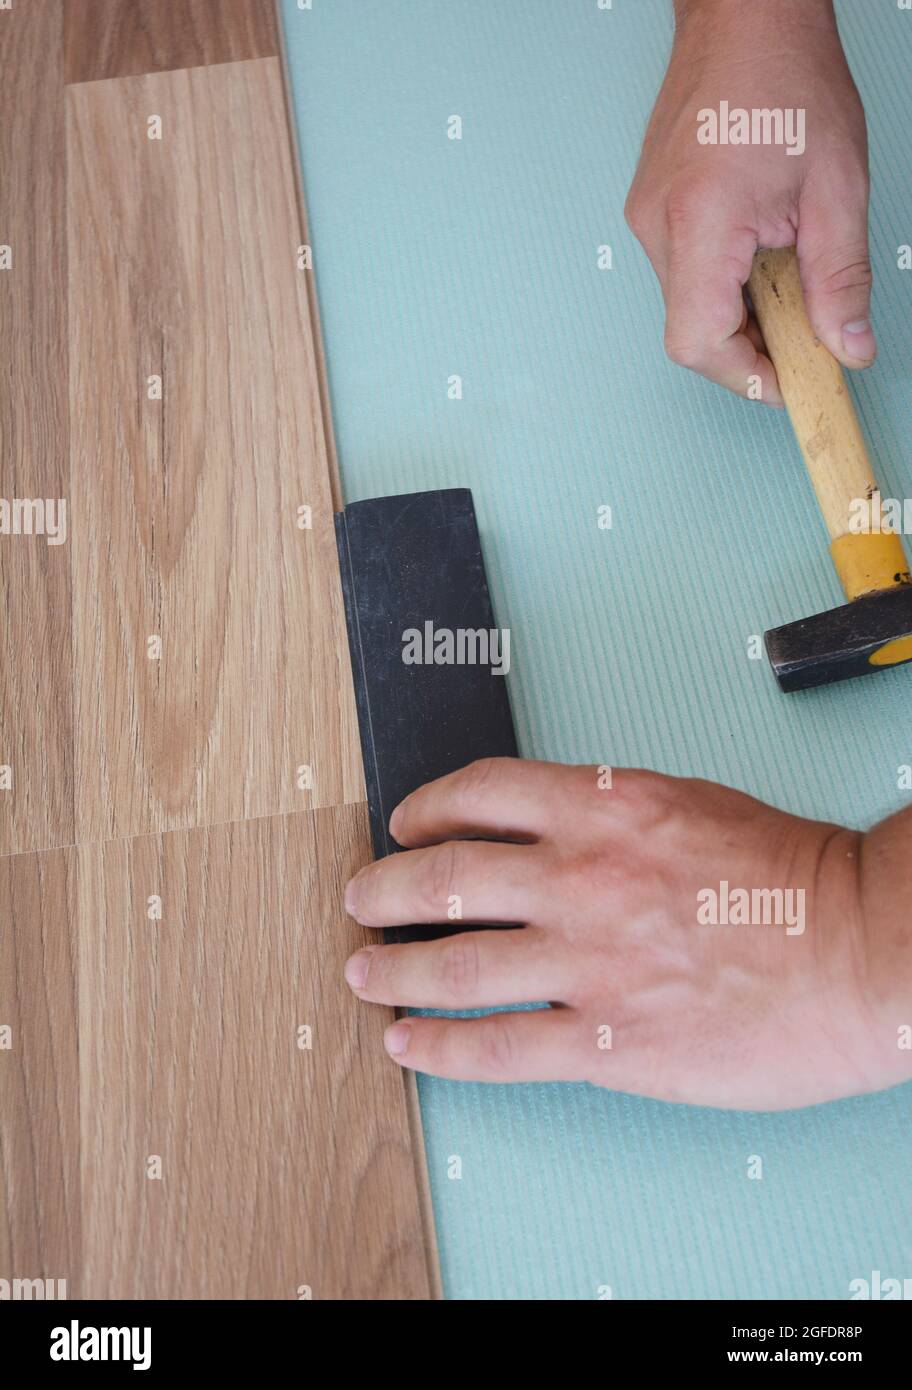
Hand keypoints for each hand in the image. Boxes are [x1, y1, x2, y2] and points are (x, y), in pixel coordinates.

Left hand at [343, 758, 910, 1109]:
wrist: (860, 951)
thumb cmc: (792, 878)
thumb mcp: (689, 805)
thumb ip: (608, 817)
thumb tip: (547, 837)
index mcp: (604, 807)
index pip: (480, 793)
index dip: (426, 808)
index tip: (406, 823)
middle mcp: (580, 877)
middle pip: (442, 877)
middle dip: (383, 888)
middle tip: (361, 899)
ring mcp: (585, 961)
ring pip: (450, 964)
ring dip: (391, 969)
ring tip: (363, 972)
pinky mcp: (604, 1041)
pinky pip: (494, 1047)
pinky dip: (437, 1046)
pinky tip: (407, 1044)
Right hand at [624, 0, 874, 402]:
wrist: (744, 16)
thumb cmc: (785, 76)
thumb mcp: (838, 185)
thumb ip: (840, 278)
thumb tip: (846, 346)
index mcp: (701, 220)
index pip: (698, 341)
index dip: (744, 376)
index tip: (788, 382)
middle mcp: (659, 226)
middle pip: (692, 332)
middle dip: (750, 345)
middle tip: (804, 328)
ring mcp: (647, 219)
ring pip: (688, 306)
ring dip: (739, 310)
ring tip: (785, 266)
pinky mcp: (650, 211)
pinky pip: (684, 274)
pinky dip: (725, 281)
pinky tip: (760, 248)